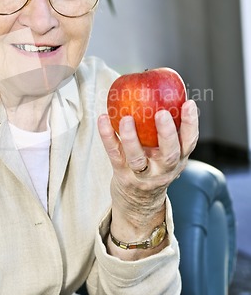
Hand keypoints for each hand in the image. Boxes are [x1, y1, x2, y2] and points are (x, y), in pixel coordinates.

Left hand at [98, 99, 197, 228]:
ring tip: (127, 119)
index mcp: (177, 160)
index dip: (191, 123)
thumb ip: (169, 131)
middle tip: (162, 114)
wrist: (138, 203)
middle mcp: (162, 169)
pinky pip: (113, 154)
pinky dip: (107, 136)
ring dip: (132, 138)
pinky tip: (103, 118)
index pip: (189, 142)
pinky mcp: (121, 174)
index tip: (189, 103)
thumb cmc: (154, 166)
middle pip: (168, 154)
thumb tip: (166, 91)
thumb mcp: (168, 154)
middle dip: (167, 134)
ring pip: (137, 159)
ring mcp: (141, 174)